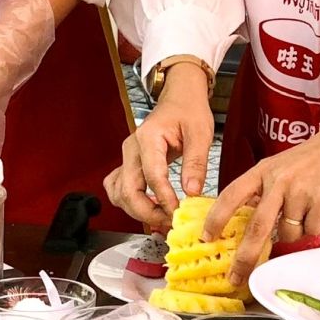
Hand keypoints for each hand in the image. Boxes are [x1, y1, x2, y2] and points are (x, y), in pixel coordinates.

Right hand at [104, 64, 212, 229]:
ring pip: (119, 192)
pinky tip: (149, 208)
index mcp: (148, 138)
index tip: (178, 213)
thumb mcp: (200, 133)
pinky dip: (129, 203)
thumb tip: (192, 192)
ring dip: (136, 210)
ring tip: (160, 218)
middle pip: (128, 189)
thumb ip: (196, 163)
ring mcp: (127, 156)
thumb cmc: (189, 110)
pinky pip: (119, 188)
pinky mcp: (129, 163)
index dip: (164, 198)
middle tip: (170, 222)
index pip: (152, 175)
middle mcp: (132, 148)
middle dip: (147, 212)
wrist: (179, 97)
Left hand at [204, 129, 319, 285]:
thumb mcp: (278, 168)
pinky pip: (311, 231)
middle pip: (256, 226)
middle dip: (244, 256)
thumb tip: (248, 226)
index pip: (231, 195)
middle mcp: (278, 180)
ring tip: (304, 215)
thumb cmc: (311, 161)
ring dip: (293, 236)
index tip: (207, 237)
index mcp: (262, 171)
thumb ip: (262, 192)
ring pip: (287, 233)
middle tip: (236, 276)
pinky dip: (314, 230)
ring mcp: (300, 190)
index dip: (216, 218)